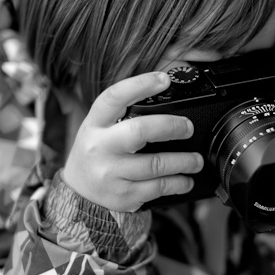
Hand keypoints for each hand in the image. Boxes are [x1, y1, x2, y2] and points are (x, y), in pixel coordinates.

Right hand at [63, 72, 203, 211]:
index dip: (140, 85)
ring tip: (196, 160)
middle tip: (188, 128)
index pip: (115, 97)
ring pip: (156, 164)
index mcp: (95, 124)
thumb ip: (123, 113)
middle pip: (140, 131)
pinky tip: (186, 180)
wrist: (78, 191)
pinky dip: (178, 184)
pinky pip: (158, 188)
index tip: (163, 79)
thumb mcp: (99, 127)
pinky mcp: (124, 195)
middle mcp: (100, 148)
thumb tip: (164, 95)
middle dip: (171, 127)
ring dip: (184, 161)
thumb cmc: (96, 152)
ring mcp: (111, 174)